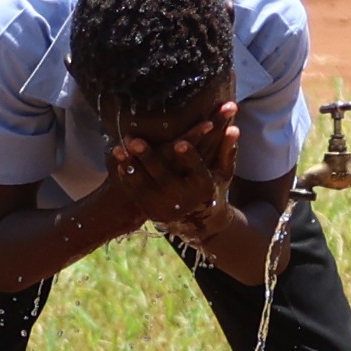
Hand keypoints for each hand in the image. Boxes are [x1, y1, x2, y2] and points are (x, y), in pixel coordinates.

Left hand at [108, 103, 242, 222]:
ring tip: (119, 148)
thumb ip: (226, 150)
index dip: (189, 157)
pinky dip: (125, 176)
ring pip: (144, 185)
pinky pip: (134, 192)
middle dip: (149, 158)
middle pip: (164, 177)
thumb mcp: (222, 172)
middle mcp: (183, 200)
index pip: (197, 171)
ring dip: (130, 166)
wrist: (197, 222)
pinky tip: (116, 160)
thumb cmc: (211, 187)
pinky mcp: (150, 210)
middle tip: (135, 140)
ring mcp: (164, 207)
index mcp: (203, 187)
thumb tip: (234, 128)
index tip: (181, 143)